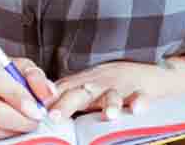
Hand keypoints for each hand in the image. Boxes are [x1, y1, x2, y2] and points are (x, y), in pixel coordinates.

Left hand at [50, 61, 166, 121]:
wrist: (149, 69)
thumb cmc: (113, 81)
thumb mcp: (87, 84)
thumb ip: (66, 93)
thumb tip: (39, 103)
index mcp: (84, 84)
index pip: (61, 91)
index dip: (48, 99)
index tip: (35, 109)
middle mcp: (100, 84)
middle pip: (81, 92)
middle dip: (67, 103)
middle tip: (55, 115)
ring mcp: (121, 87)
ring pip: (112, 95)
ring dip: (109, 105)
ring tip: (108, 116)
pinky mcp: (142, 90)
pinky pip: (141, 96)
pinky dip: (140, 102)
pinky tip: (137, 109)